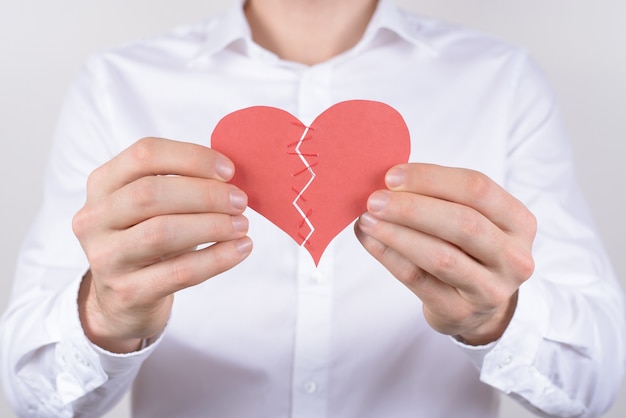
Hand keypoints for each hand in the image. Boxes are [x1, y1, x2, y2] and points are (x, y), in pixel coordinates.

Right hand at [72, 138, 251, 352]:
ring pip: (162, 232)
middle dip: (205, 194)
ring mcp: (106, 258)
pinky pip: (179, 272)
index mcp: (103, 184)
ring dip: (212, 225)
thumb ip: (182, 183)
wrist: (122, 300)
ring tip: (242, 225)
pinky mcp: (127, 292)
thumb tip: (230, 176)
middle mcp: (95, 218)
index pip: (144, 155)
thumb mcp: (152, 206)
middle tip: (240, 201)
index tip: (228, 170)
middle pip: (151, 193)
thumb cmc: (147, 238)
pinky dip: (217, 258)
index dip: (191, 158)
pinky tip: (240, 249)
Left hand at [355, 163, 535, 344]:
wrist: (479, 307)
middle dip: (412, 208)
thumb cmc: (468, 249)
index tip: (392, 176)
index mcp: (519, 222)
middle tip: (374, 200)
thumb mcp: (472, 219)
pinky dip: (390, 257)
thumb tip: (389, 183)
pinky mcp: (461, 312)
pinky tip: (370, 241)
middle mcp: (514, 257)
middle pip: (463, 223)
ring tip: (367, 220)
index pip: (477, 189)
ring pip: (441, 256)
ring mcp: (491, 290)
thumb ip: (441, 198)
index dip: (432, 179)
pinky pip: (419, 280)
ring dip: (397, 234)